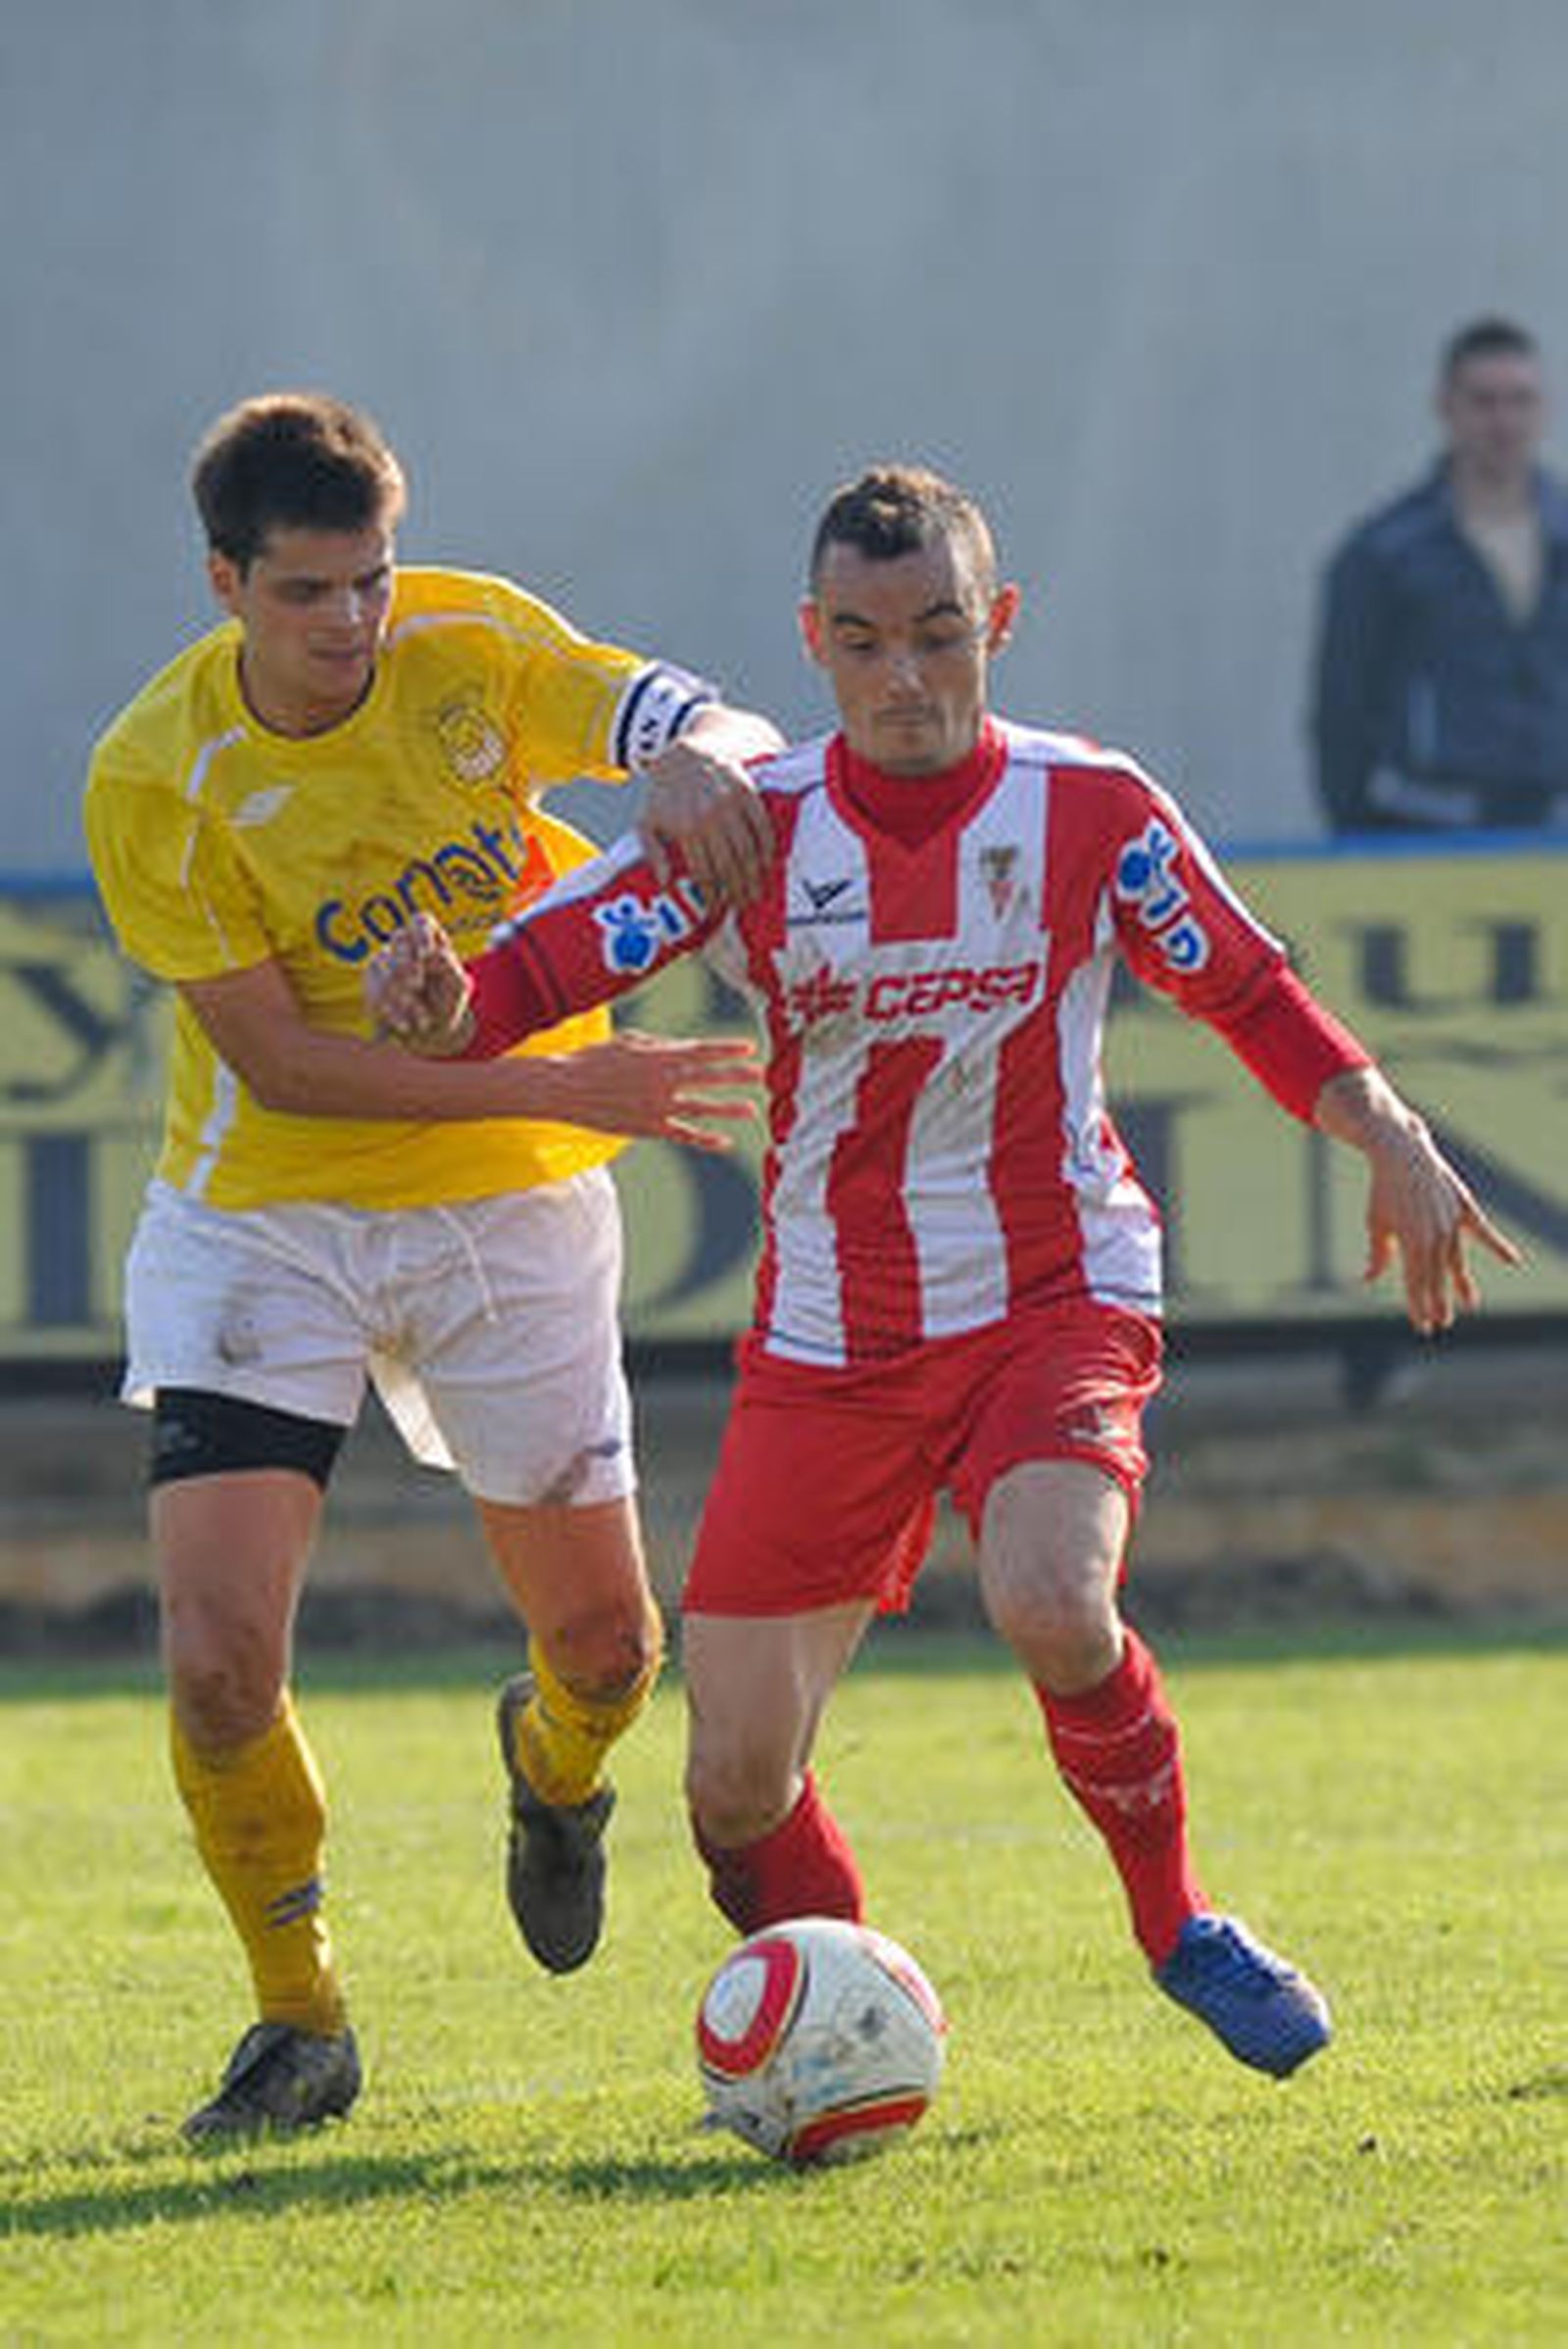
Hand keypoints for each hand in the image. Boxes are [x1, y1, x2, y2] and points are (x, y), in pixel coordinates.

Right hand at [366, 913, 474, 1054]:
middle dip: (406, 962)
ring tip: (422, 1019)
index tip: (425, 955)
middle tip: (416, 985)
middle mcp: (406, 947)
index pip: (421, 922)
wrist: (431, 1031)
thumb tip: (438, 953)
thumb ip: (451, 969)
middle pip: (399, 938)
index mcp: (430, 942)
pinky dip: (391, 1010)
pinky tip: (405, 1026)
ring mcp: (386, 963)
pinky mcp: (372, 983)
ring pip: (382, 963)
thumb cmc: (448, 1002)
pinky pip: (373, 989)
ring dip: (401, 993)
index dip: (421, 933)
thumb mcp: (457, 988)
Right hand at [535, 1027, 761, 1150]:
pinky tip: (725, 1142)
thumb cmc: (593, 1060)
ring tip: (752, 1109)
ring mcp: (658, 1106)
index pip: (702, 1050)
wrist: (565, 1088)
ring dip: (729, 1108)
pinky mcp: (649, 1128)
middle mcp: (663, 1080)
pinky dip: (706, 1139)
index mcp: (658, 1056)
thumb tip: (681, 1049)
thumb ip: (658, 1046)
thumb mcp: (627, 1042)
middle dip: (737, 1075)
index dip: (728, 1049)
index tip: (750, 1048)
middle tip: (761, 1076)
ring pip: (702, 1107)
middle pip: (709, 1077)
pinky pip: (684, 1134)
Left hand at [638, 728, 778, 908]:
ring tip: (757, 892)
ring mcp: (730, 806)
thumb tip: (665, 882)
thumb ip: (651, 851)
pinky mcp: (747, 794)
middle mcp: (709, 818)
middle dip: (738, 892)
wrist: (687, 752)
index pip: (705, 873)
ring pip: (748, 851)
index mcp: (685, 829)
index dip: (714, 895)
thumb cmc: (664, 792)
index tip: (719, 909)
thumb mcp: (647, 819)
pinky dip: (767, 848)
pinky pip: (762, 827)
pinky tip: (769, 863)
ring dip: (754, 876)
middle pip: (729, 867)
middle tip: (744, 906)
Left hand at [1316, 1068, 1522, 1332]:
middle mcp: (1436, 1236)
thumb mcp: (1376, 1224)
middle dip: (1439, 1302)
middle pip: (1438, 1277)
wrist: (1401, 1153)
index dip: (1419, 1306)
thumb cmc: (1384, 1191)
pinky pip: (1484, 1231)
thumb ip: (1378, 1255)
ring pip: (1458, 1260)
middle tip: (1441, 1322)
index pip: (1417, 1284)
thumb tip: (1368, 1279)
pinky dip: (1499, 1246)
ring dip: (1462, 1284)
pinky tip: (1513, 1260)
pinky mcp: (1464, 1206)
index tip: (1423, 1326)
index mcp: (1412, 1243)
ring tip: (1470, 1304)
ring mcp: (1452, 1222)